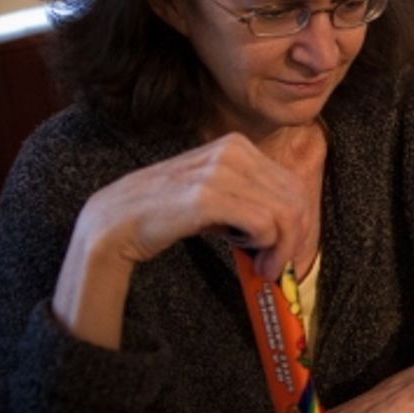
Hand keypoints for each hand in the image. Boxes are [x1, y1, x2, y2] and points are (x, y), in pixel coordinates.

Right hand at [53, 134, 315, 346]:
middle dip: (294, 239)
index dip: (300, 222)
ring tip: (264, 267)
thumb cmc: (168, 212)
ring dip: (281, 248)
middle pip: (295, 199)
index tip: (285, 250)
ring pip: (284, 212)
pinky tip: (247, 255)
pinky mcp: (206, 196)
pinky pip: (263, 223)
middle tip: (277, 267)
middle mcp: (232, 150)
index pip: (292, 184)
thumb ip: (252, 198)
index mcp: (238, 145)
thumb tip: (293, 225)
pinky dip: (265, 246)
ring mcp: (219, 171)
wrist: (113, 221)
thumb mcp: (217, 194)